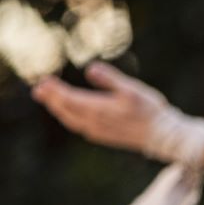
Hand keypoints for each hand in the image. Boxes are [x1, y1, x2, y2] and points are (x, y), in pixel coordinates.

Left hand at [33, 62, 203, 165]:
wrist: (164, 136)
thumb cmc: (151, 111)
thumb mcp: (132, 89)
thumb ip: (109, 79)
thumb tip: (90, 68)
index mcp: (99, 109)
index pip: (68, 98)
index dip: (54, 89)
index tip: (44, 80)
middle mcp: (95, 122)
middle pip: (65, 110)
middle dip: (51, 98)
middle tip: (39, 88)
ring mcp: (99, 131)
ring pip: (70, 120)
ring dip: (58, 109)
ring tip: (49, 99)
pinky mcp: (104, 137)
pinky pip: (79, 126)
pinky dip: (70, 118)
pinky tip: (70, 114)